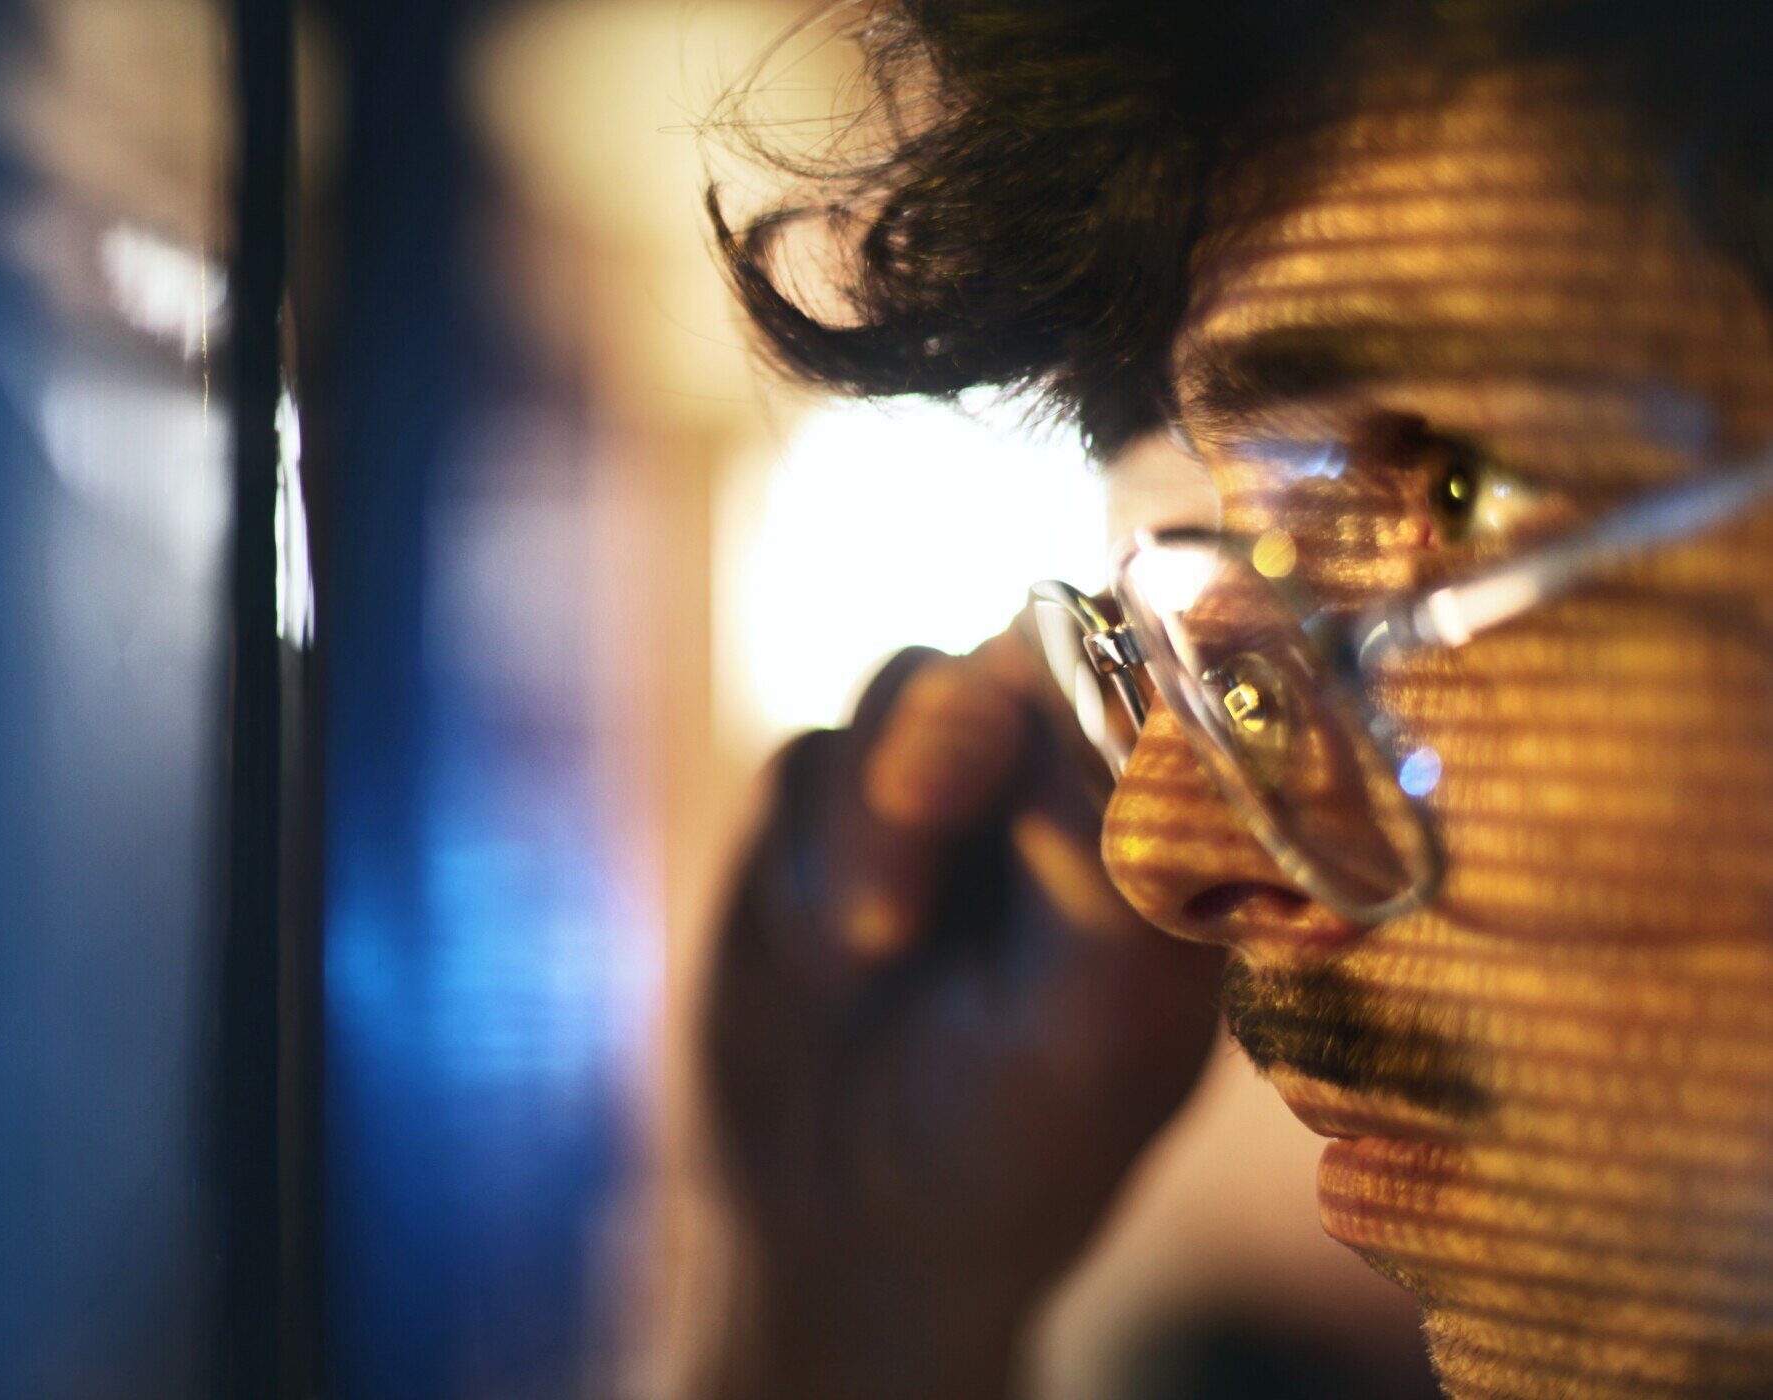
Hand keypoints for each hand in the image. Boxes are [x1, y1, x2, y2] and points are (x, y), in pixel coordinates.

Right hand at [700, 631, 1224, 1399]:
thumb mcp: (1084, 1040)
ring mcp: (943, 794)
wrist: (833, 1231)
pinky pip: (807, 758)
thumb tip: (1104, 723)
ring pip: (904, 690)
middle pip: (1018, 652)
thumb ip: (1104, 882)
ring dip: (868, 814)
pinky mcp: (831, 815)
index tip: (1049, 703)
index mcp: (1162, 842)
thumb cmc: (1004, 1155)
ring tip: (864, 953)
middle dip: (953, 737)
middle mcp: (1062, 794)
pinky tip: (825, 962)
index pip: (1155, 685)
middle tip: (914, 823)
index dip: (1102, 674)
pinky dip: (808, 852)